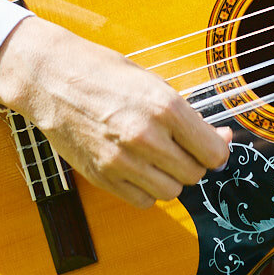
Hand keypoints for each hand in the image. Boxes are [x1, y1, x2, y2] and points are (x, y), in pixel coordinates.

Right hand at [0, 14, 231, 209]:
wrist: (52, 78)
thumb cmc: (104, 73)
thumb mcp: (154, 83)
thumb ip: (188, 116)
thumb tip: (221, 140)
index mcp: (165, 107)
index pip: (213, 152)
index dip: (218, 149)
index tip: (214, 144)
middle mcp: (146, 136)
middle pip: (195, 174)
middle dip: (194, 162)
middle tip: (181, 147)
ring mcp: (122, 160)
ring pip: (171, 192)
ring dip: (171, 178)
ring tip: (158, 157)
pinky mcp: (102, 176)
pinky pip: (142, 200)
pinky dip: (147, 189)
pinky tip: (140, 168)